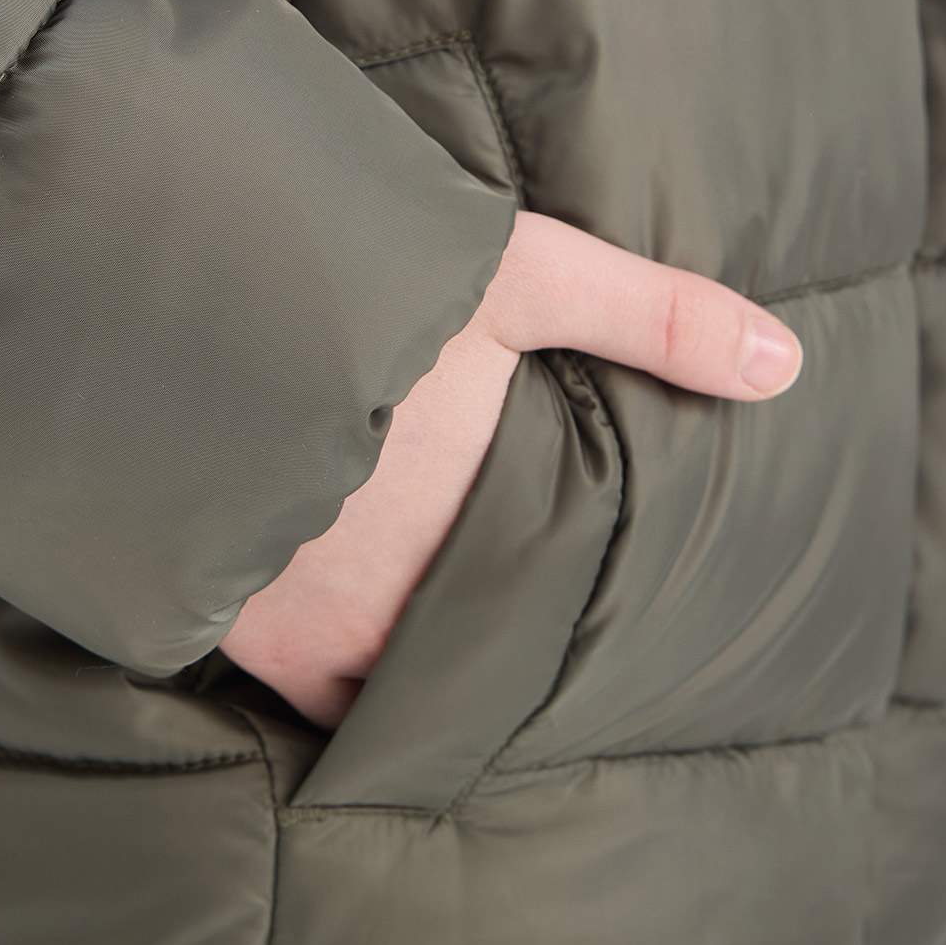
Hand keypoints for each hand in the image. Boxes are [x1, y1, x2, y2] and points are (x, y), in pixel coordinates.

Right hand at [218, 208, 803, 729]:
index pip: (515, 650)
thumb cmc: (358, 273)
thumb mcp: (518, 274)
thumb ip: (650, 320)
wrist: (161, 275)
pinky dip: (274, 629)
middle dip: (442, 642)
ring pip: (341, 671)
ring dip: (360, 643)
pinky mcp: (193, 598)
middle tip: (453, 595)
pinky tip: (274, 565)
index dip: (526, 636)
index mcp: (466, 548)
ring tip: (370, 586)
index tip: (535, 613)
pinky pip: (251, 654)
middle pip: (425, 666)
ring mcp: (272, 616)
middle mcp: (371, 612)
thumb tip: (784, 367)